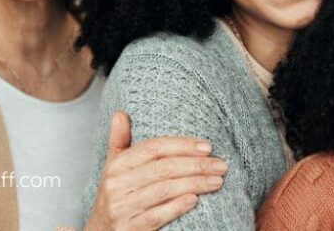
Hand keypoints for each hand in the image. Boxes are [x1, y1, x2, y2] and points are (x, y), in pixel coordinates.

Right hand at [83, 110, 227, 230]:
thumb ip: (118, 141)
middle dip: (196, 165)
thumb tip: (120, 114)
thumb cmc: (114, 195)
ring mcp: (122, 208)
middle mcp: (117, 184)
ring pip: (164, 190)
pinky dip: (177, 207)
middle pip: (164, 168)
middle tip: (220, 165)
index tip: (207, 146)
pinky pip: (156, 216)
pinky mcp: (129, 229)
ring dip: (195, 184)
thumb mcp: (112, 167)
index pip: (154, 148)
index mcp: (116, 165)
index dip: (182, 145)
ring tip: (216, 181)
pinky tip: (195, 200)